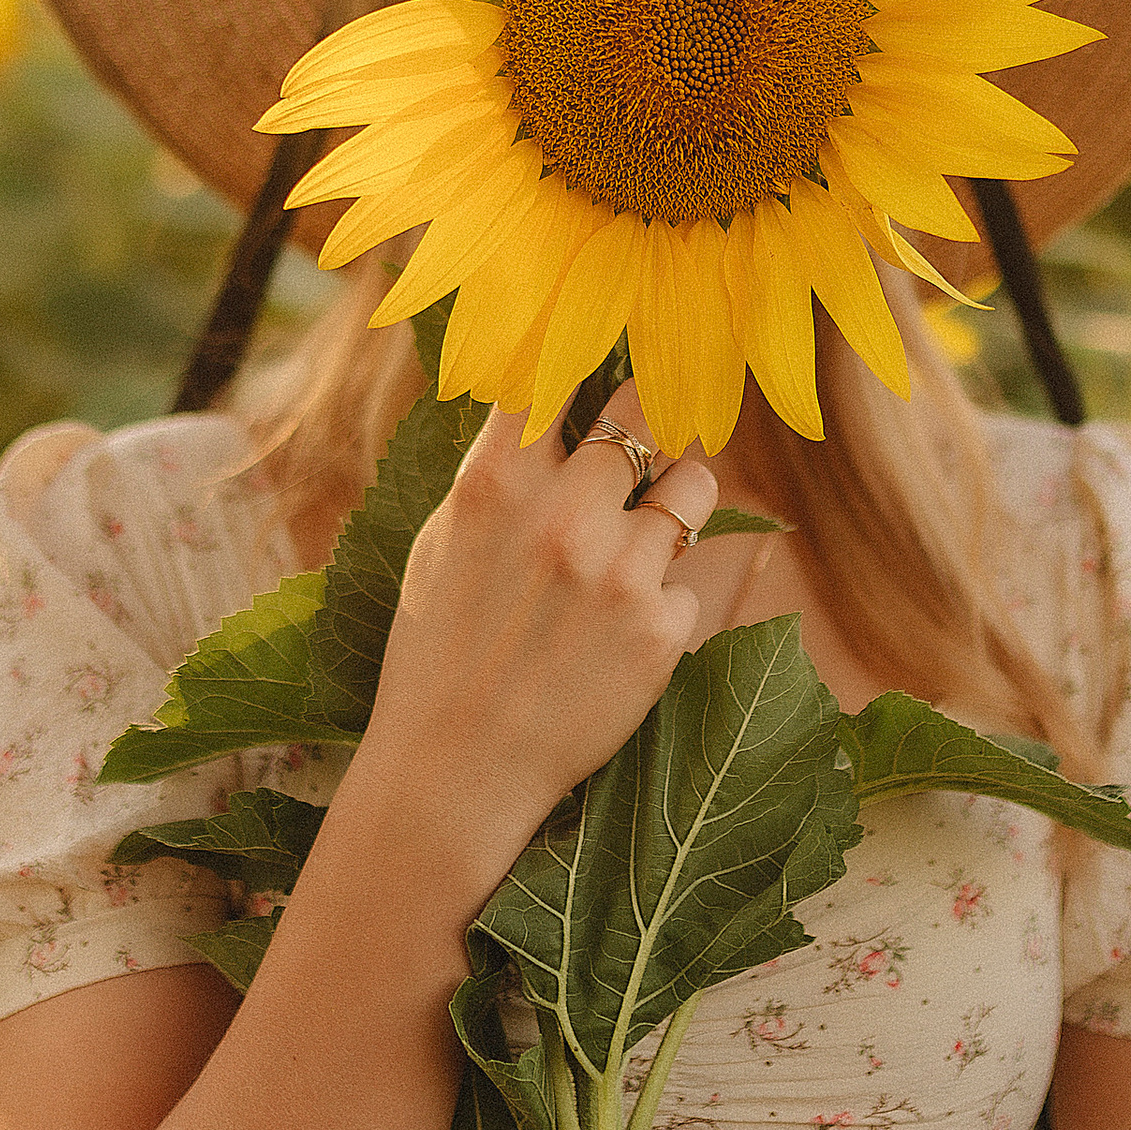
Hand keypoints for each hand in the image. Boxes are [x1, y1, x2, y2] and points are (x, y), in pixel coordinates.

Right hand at [357, 380, 717, 882]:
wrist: (453, 773)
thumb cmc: (435, 656)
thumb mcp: (444, 543)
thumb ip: (498, 475)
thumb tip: (546, 409)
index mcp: (498, 481)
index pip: (561, 372)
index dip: (588, 356)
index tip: (608, 356)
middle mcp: (565, 512)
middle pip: (645, 414)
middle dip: (652, 419)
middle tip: (655, 429)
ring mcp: (621, 569)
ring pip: (695, 486)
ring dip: (682, 497)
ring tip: (657, 525)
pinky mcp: (663, 629)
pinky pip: (690, 580)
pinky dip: (668, 597)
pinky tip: (626, 630)